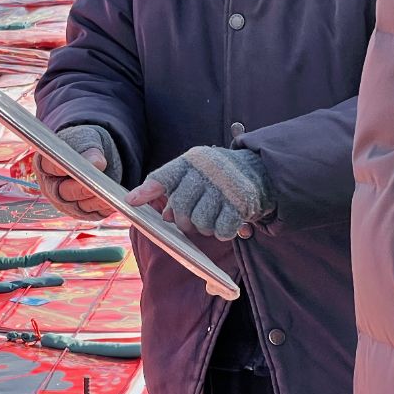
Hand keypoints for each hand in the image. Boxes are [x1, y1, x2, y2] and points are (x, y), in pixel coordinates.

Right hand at [36, 125, 121, 220]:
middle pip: (62, 192)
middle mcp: (52, 188)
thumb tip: (95, 164)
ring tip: (110, 194)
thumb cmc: (85, 146)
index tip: (73, 164)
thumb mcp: (86, 141)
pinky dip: (105, 208)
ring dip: (95, 201)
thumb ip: (89, 150)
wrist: (95, 158)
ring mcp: (66, 204)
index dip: (59, 167)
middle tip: (93, 183)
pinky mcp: (83, 213)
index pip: (49, 166)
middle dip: (79, 188)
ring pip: (79, 206)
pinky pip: (94, 213)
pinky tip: (116, 202)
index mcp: (45, 165)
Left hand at [125, 146, 273, 240]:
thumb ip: (177, 189)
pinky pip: (221, 230)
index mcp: (193, 161)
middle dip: (183, 219)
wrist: (261, 170)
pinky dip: (222, 232)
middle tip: (192, 219)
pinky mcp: (241, 203)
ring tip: (213, 216)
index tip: (131, 202)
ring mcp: (225, 187)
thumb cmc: (220, 175)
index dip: (147, 190)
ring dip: (205, 226)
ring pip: (200, 222)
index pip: (165, 176)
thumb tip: (163, 216)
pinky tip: (227, 221)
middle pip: (181, 207)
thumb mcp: (197, 173)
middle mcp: (208, 171)